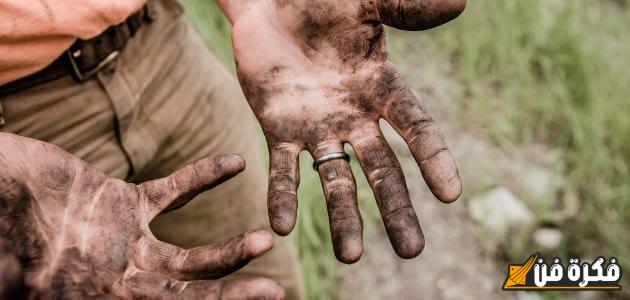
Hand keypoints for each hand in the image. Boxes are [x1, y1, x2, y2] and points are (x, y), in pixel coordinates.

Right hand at [0, 133, 283, 298]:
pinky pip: (173, 191)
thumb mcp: (10, 276)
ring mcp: (126, 242)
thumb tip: (47, 294)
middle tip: (275, 293)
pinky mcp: (123, 202)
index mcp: (99, 298)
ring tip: (266, 240)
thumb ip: (30, 287)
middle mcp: (121, 278)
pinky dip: (203, 176)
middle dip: (229, 295)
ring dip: (229, 249)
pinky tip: (235, 164)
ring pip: (189, 254)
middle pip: (187, 293)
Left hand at [218, 0, 465, 262]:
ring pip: (335, 179)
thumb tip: (458, 3)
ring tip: (349, 257)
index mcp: (381, 88)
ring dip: (342, 217)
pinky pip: (282, 168)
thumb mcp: (364, 3)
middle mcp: (354, 117)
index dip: (434, 159)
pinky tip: (281, 227)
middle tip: (411, 252)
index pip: (416, 128)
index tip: (451, 194)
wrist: (271, 6)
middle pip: (382, 170)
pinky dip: (282, 196)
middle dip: (395, 209)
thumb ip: (405, 8)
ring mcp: (317, 128)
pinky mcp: (279, 129)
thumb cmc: (322, 2)